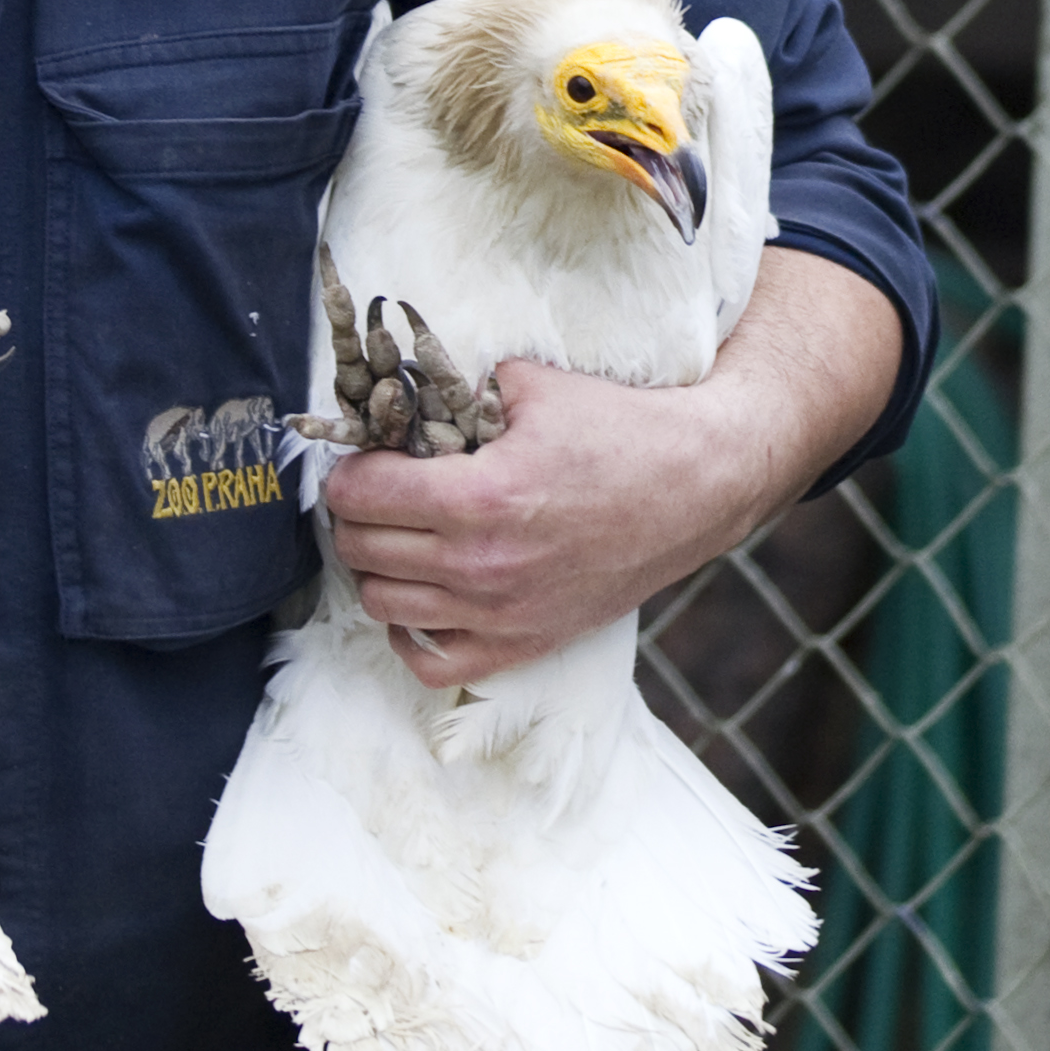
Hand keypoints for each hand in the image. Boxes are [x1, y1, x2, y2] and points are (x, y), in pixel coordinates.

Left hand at [322, 245, 902, 686]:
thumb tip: (402, 391)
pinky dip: (410, 634)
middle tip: (374, 490)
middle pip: (360, 549)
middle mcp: (482, 563)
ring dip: (375, 567)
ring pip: (382, 604)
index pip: (359, 494)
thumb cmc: (621, 429)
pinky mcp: (527, 641)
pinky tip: (419, 596)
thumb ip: (458, 389)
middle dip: (354, 513)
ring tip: (396, 535)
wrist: (701, 484)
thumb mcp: (533, 387)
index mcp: (477, 496)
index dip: (348, 468)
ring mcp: (503, 612)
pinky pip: (433, 663)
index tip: (363, 456)